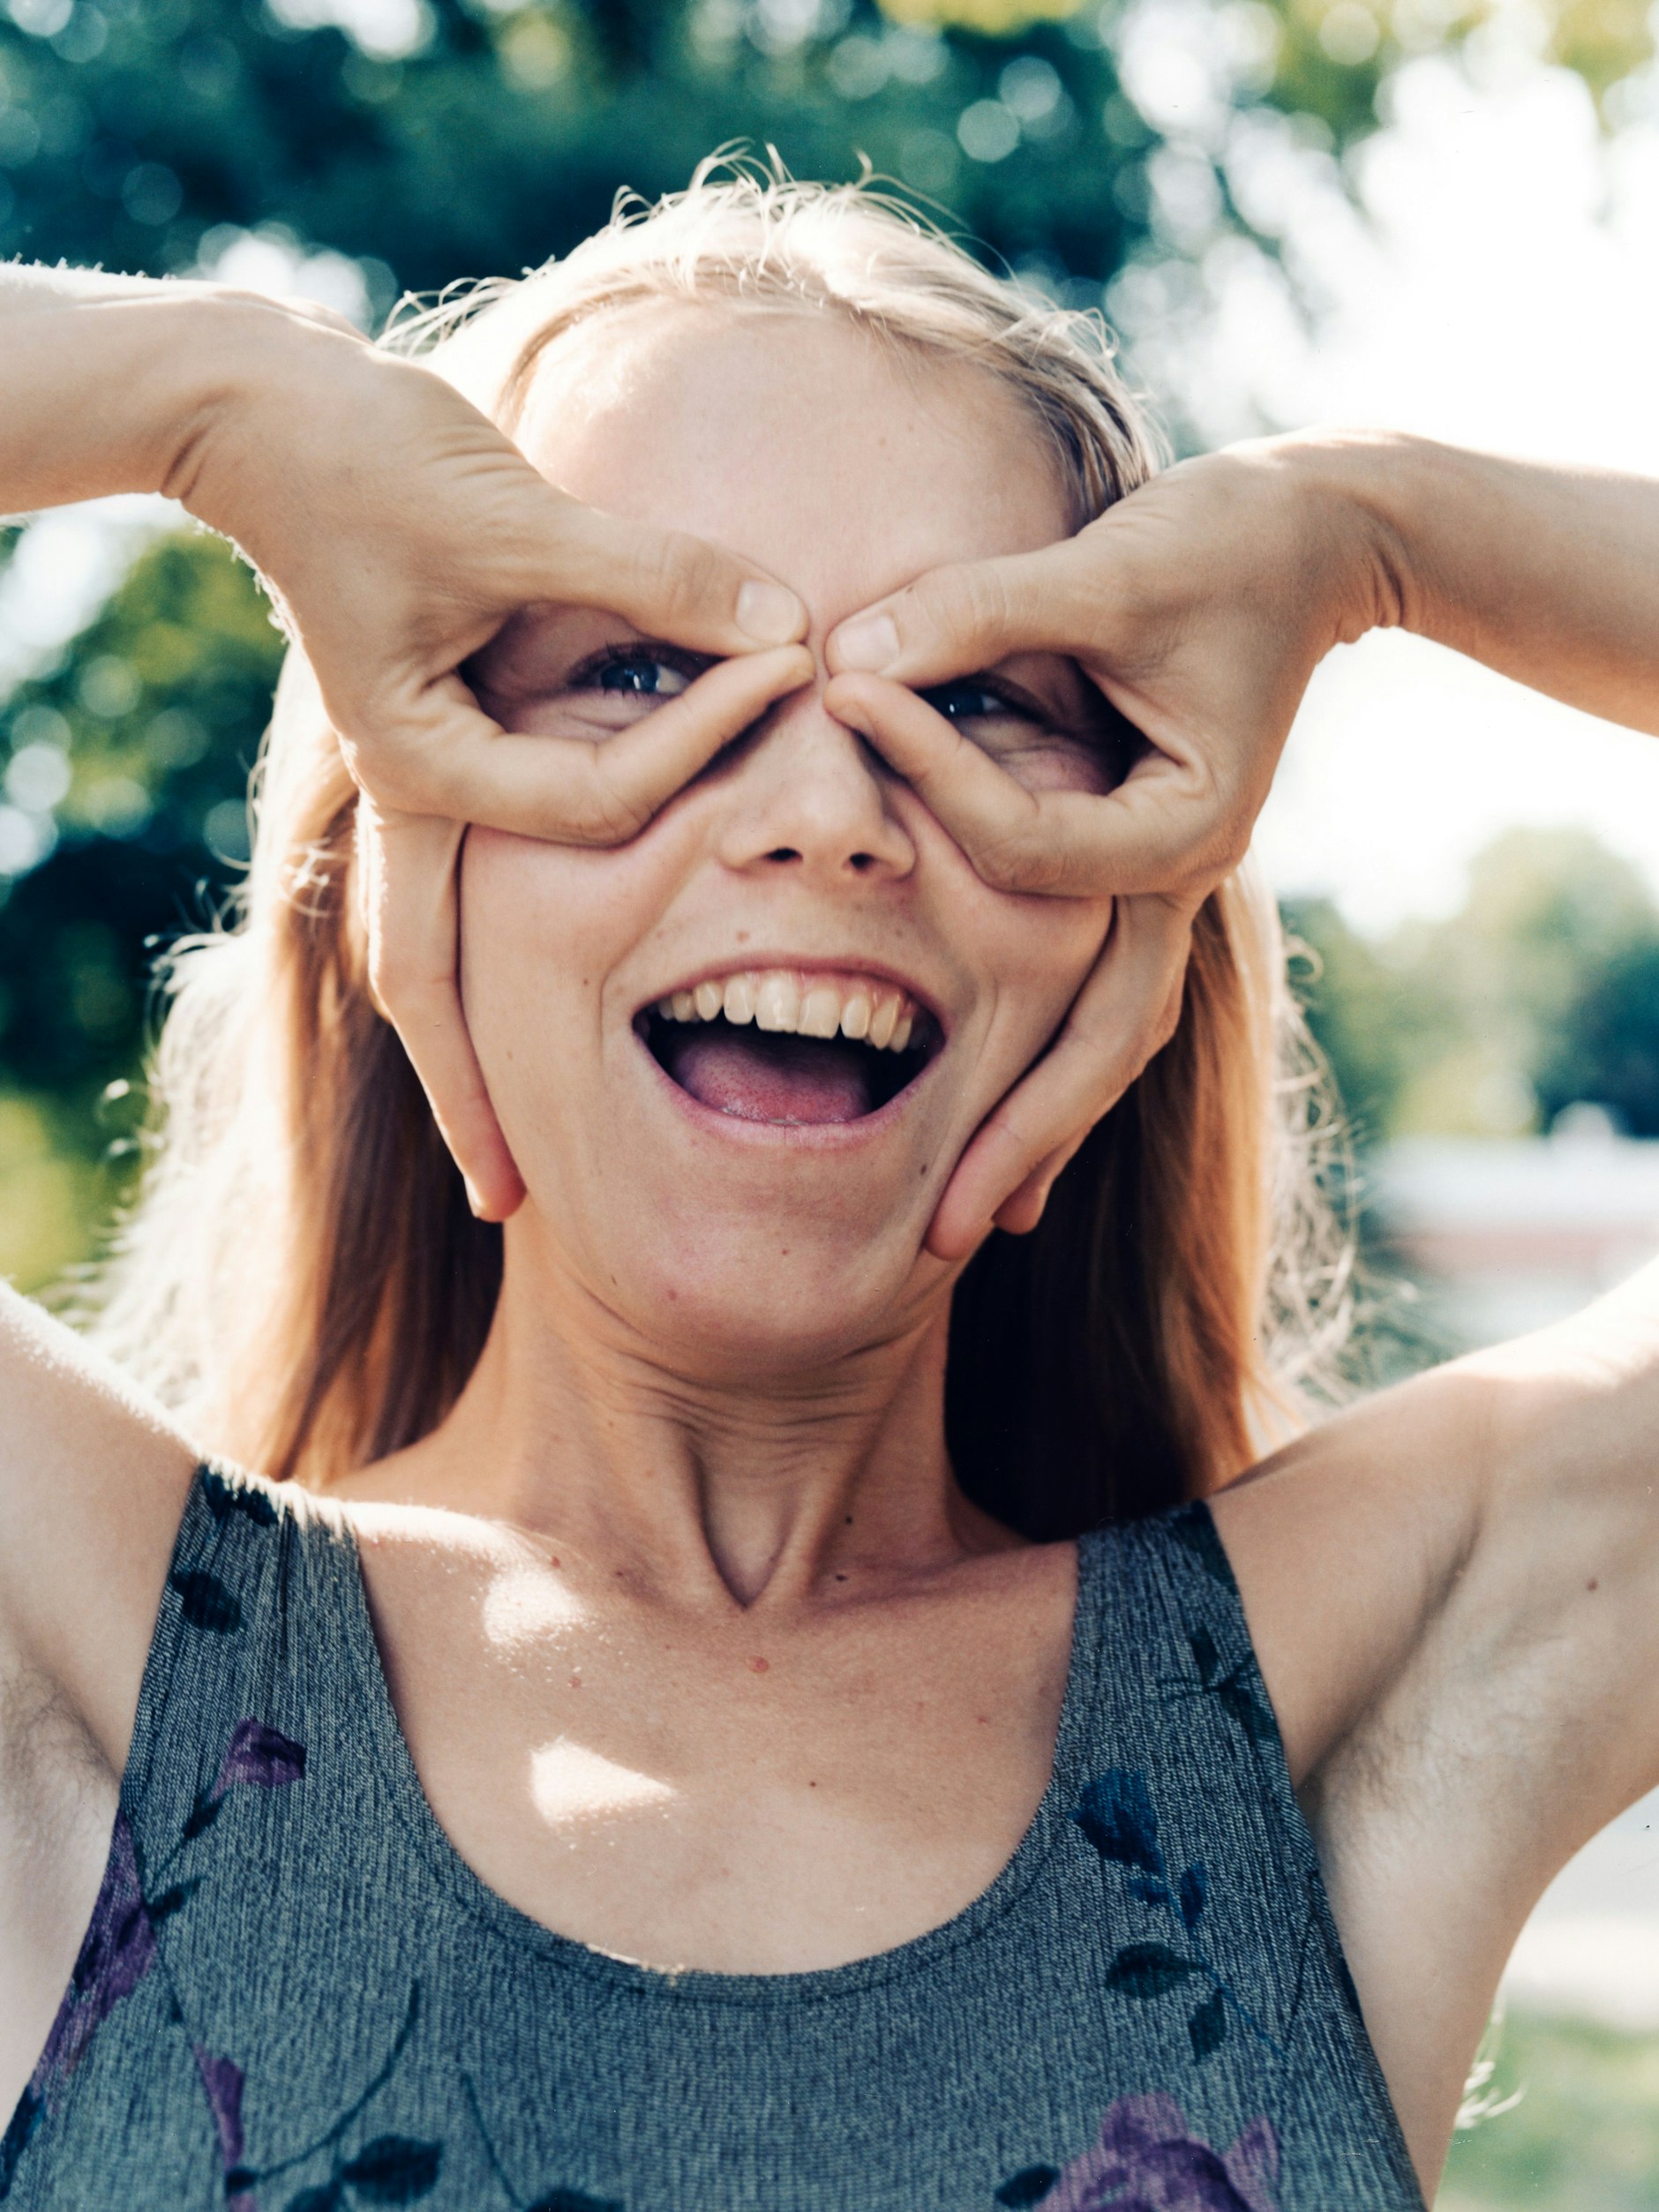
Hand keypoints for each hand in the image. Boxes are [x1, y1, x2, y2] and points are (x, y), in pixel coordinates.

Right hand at [174, 306, 809, 1216]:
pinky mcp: (429, 752)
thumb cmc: (370, 454)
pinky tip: (528, 1009)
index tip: (791, 704)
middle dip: (466, 1091)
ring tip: (505, 1156)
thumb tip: (790, 625)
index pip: (591, 811)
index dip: (701, 764)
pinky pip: (465, 882)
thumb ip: (654, 576)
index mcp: (419, 763)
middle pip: (424, 982)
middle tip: (510, 1204)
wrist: (262, 410)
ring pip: (430, 952)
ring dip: (468, 1048)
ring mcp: (410, 786)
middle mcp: (407, 797)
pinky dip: (493, 951)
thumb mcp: (513, 519)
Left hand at [823, 435, 1383, 1257]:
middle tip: (938, 1232)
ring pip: (1111, 1044)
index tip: (842, 728)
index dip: (931, 794)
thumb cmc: (1217, 545)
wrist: (1313, 542)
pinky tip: (1011, 1139)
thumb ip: (980, 613)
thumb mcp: (1106, 570)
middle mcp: (1180, 881)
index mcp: (1179, 825)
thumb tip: (851, 664)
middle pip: (1102, 1040)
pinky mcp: (1145, 883)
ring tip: (976, 1223)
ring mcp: (1169, 894)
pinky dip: (1058, 1071)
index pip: (1030, 855)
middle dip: (1018, 1133)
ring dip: (1043, 1132)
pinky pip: (1105, 1003)